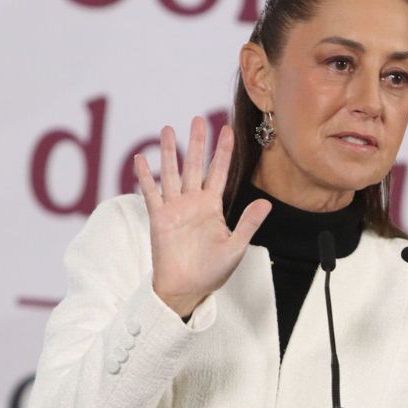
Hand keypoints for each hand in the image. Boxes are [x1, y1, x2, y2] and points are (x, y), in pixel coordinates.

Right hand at [134, 117, 270, 316]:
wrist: (187, 288)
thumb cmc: (212, 271)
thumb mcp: (236, 246)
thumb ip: (248, 223)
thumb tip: (266, 203)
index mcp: (213, 206)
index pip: (219, 172)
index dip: (223, 151)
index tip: (227, 129)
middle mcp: (193, 202)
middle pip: (195, 165)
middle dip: (197, 142)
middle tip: (198, 119)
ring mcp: (175, 208)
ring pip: (172, 173)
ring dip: (169, 152)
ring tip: (167, 129)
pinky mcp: (159, 218)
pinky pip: (151, 193)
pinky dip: (145, 177)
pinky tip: (141, 159)